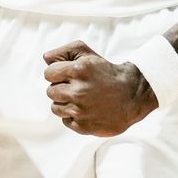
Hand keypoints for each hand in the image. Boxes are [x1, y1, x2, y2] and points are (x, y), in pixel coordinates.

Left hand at [43, 41, 157, 136]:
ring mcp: (81, 110)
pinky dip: (73, 116)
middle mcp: (79, 91)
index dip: (57, 73)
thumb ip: (64, 51)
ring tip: (80, 98)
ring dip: (65, 102)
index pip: (48, 73)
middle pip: (50, 91)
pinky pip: (65, 121)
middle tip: (77, 87)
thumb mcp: (87, 53)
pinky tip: (86, 109)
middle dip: (60, 87)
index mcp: (79, 71)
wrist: (131, 94)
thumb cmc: (106, 72)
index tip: (69, 74)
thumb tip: (46, 58)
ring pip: (55, 107)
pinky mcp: (83, 126)